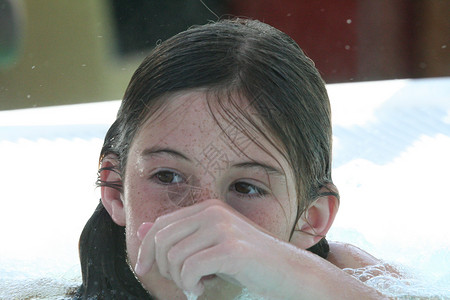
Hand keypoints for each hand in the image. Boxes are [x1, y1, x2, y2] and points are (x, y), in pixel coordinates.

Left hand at [134, 199, 291, 296]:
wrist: (287, 272)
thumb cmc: (247, 262)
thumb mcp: (209, 246)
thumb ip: (178, 236)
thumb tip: (139, 228)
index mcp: (207, 208)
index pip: (161, 224)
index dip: (146, 249)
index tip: (143, 269)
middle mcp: (213, 212)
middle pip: (162, 239)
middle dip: (163, 267)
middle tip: (182, 281)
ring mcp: (223, 228)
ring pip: (174, 256)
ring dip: (180, 279)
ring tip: (197, 285)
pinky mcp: (231, 249)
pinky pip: (191, 268)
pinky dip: (191, 284)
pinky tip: (202, 288)